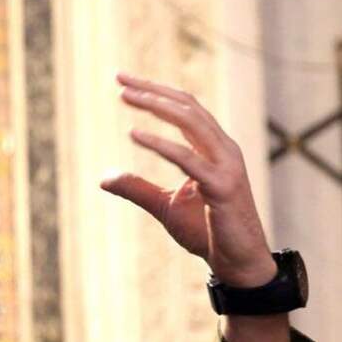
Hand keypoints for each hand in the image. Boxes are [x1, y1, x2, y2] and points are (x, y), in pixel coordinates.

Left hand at [100, 73, 276, 287]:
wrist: (237, 262)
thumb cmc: (206, 232)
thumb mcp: (163, 205)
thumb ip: (136, 188)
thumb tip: (103, 178)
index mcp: (213, 148)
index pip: (185, 108)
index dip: (156, 91)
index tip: (123, 81)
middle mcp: (223, 150)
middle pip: (187, 106)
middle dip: (152, 90)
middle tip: (119, 79)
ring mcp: (226, 166)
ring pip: (192, 122)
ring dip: (156, 105)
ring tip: (125, 96)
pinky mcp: (222, 187)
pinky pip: (188, 159)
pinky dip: (160, 144)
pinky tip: (134, 134)